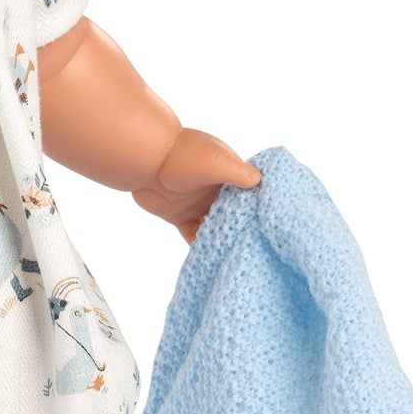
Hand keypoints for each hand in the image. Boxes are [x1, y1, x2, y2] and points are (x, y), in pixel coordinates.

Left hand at [132, 130, 260, 244]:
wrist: (143, 162)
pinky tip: (212, 258)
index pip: (248, 193)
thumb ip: (238, 172)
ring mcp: (197, 203)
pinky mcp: (180, 216)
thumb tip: (260, 181)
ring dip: (223, 237)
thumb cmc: (181, 155)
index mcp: (226, 173)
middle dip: (242, 227)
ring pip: (215, 225)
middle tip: (257, 247)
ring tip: (239, 256)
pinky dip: (202, 245)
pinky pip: (194, 234)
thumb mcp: (216, 161)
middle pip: (233, 212)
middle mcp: (214, 189)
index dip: (257, 208)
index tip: (269, 226)